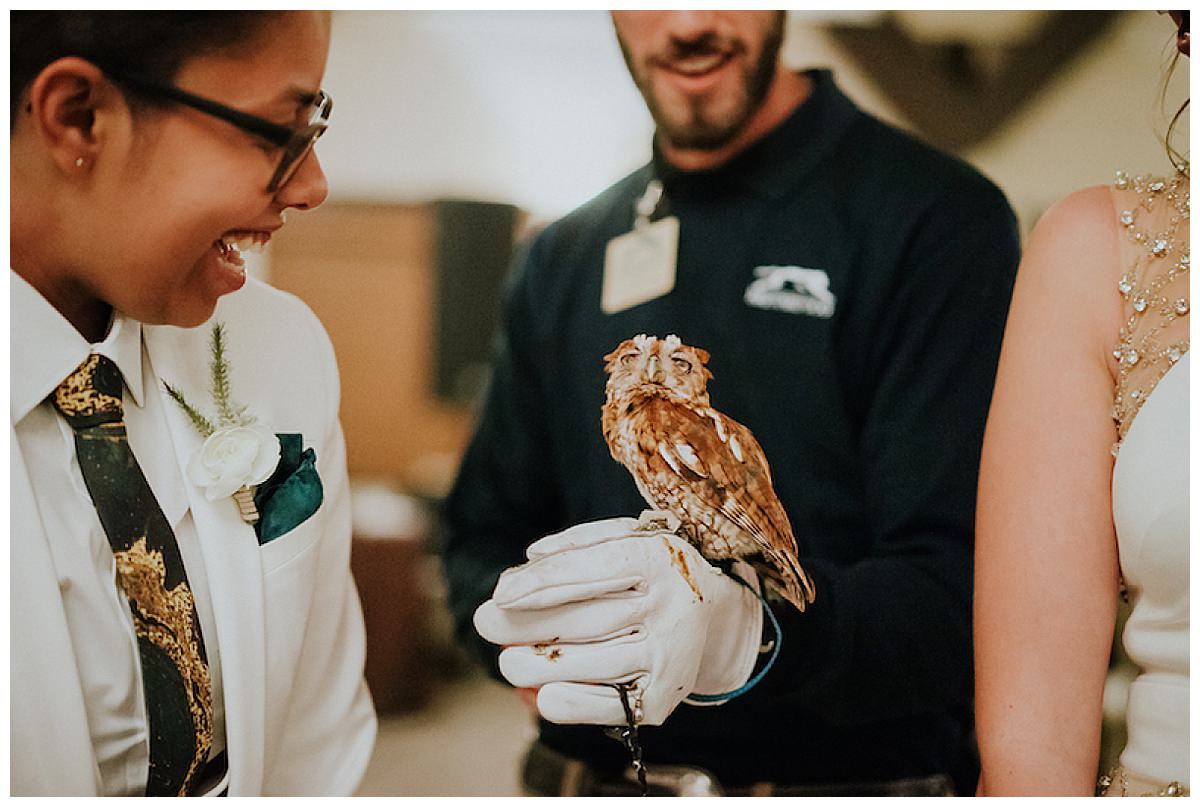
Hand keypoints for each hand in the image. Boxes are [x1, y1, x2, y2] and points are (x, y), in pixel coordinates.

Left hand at [473, 517, 762, 725]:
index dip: (541, 582)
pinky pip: (610, 705)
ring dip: (539, 665)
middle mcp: (670, 607)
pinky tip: (541, 694)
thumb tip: (530, 557)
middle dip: (527, 623)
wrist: (717, 616)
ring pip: (593, 663)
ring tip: (508, 661)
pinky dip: (571, 702)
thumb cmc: (654, 572)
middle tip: (485, 623)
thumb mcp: (629, 539)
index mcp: (658, 559)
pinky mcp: (664, 697)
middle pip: (587, 617)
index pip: (591, 569)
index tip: (500, 592)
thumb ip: (580, 542)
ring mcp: (670, 656)